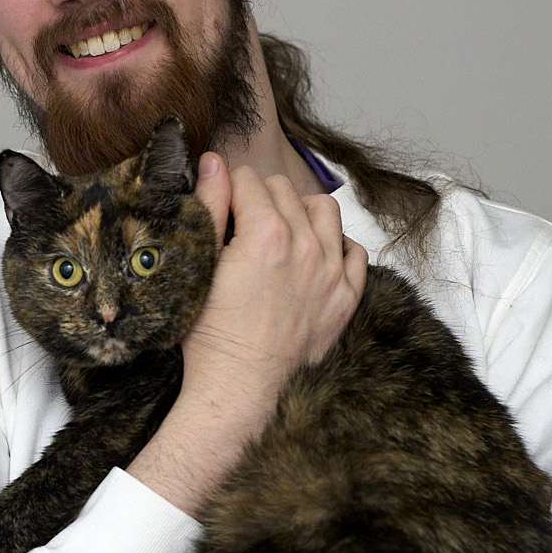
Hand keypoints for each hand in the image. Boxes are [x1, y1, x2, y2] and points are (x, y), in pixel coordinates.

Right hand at [125, 153, 366, 513]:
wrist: (238, 389)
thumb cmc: (209, 334)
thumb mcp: (197, 265)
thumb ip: (210, 207)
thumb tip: (214, 163)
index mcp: (265, 232)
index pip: (248, 179)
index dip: (227, 190)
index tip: (220, 208)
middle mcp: (306, 245)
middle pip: (284, 190)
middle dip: (260, 199)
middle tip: (241, 227)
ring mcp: (331, 272)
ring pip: (325, 211)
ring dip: (301, 214)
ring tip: (279, 235)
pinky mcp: (345, 298)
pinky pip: (354, 252)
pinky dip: (336, 248)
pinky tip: (312, 260)